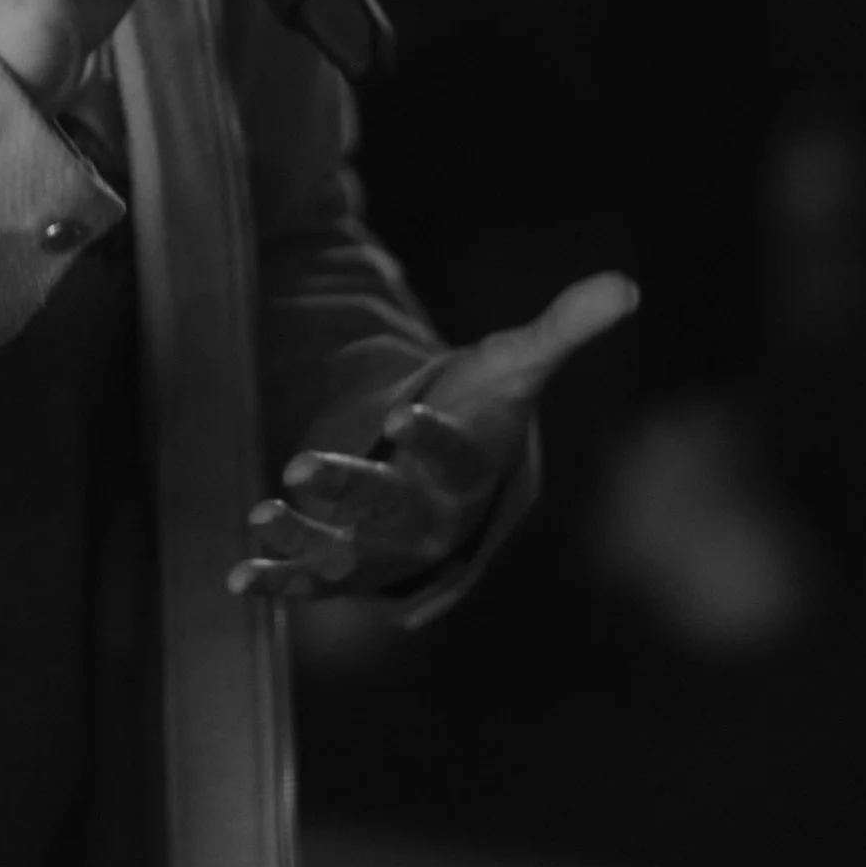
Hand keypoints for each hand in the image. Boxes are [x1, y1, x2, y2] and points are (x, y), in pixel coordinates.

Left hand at [228, 272, 639, 600]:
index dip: (432, 440)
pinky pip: (312, 581)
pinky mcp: (348, 568)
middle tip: (303, 462)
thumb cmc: (488, 412)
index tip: (400, 416)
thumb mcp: (517, 364)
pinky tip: (236, 579)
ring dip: (303, 540)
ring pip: (348, 555)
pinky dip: (277, 581)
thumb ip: (563, 328)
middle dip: (353, 490)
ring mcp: (389, 550)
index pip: (458, 457)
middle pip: (396, 512)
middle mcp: (433, 520)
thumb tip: (629, 285)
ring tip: (259, 514)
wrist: (464, 481)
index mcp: (474, 471)